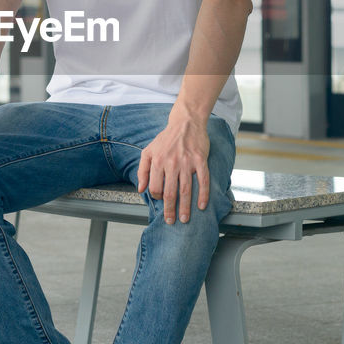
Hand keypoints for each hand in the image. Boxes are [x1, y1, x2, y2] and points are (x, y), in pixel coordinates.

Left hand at [137, 108, 210, 224]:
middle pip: (170, 192)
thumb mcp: (148, 151)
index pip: (156, 187)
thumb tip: (140, 189)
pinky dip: (203, 194)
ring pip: (186, 189)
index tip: (161, 201)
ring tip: (185, 219)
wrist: (185, 122)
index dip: (157, 197)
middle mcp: (172, 163)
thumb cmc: (166, 138)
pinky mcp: (200, 160)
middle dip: (170, 210)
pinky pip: (202, 180)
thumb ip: (142, 170)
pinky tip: (202, 205)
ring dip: (185, 207)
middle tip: (171, 221)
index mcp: (158, 161)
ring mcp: (187, 162)